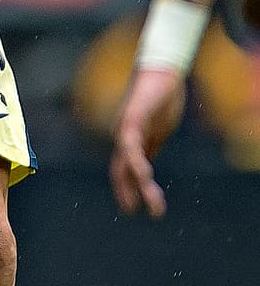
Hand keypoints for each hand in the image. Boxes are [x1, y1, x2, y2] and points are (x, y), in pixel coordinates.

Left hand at [109, 66, 186, 218]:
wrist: (164, 71)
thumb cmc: (161, 98)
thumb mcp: (159, 129)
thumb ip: (151, 145)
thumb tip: (147, 165)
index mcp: (131, 139)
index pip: (123, 169)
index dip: (126, 189)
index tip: (131, 208)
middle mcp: (123, 135)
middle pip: (122, 169)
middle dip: (130, 192)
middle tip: (137, 213)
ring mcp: (126, 126)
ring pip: (128, 161)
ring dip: (140, 184)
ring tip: (154, 203)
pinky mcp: (132, 117)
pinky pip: (132, 143)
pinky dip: (137, 161)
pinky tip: (146, 175)